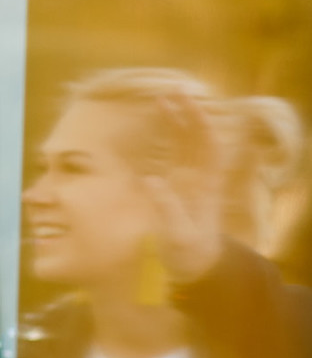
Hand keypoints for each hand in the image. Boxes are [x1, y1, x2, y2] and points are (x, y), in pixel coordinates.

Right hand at [140, 94, 224, 283]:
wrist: (196, 266)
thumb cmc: (187, 253)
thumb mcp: (177, 236)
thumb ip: (166, 209)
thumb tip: (151, 179)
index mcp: (205, 185)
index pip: (206, 145)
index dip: (198, 122)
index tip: (184, 103)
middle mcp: (201, 177)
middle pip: (198, 137)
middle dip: (187, 113)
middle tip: (169, 92)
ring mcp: (191, 180)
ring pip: (187, 143)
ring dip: (177, 121)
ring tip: (160, 101)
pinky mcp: (180, 186)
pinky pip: (177, 154)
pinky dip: (169, 138)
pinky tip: (157, 126)